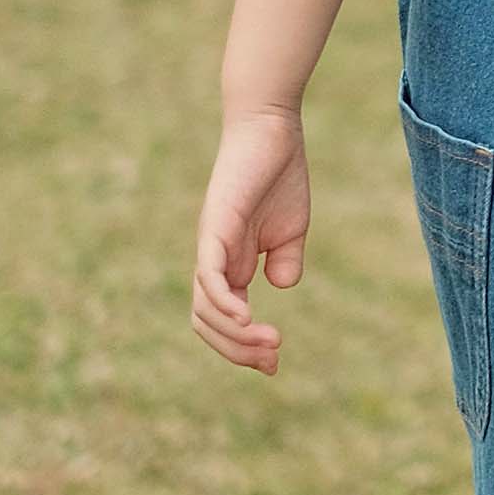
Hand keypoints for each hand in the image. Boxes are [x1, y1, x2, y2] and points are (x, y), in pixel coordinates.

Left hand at [192, 110, 310, 374]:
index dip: (243, 349)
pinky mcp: (215, 229)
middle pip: (206, 323)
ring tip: (269, 342)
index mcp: (230, 264)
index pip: (222, 320)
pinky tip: (245, 319)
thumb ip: (286, 262)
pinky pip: (209, 277)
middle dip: (238, 352)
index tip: (273, 364)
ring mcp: (211, 246)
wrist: (271, 130)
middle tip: (272, 360)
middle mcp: (213, 260)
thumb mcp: (290, 231)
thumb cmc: (279, 175)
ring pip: (203, 309)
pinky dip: (222, 304)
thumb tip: (279, 287)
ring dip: (234, 337)